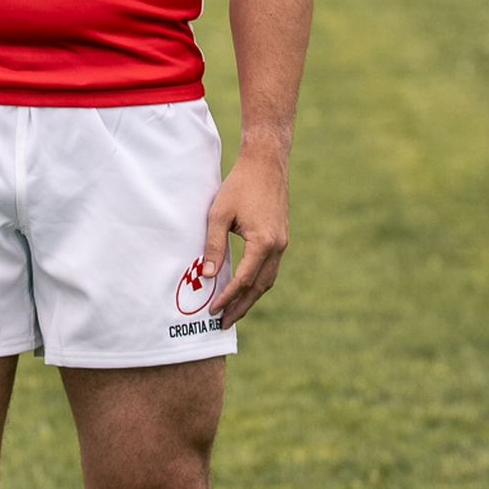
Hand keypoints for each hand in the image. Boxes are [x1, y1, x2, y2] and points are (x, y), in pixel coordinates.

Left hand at [202, 144, 289, 328]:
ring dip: (251, 297)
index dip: (227, 297)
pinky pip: (270, 268)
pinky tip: (245, 287)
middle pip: (260, 287)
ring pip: (268, 280)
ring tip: (233, 311)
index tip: (213, 310)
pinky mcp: (281, 237)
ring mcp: (282, 243)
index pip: (244, 280)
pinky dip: (257, 282)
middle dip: (241, 307)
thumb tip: (206, 276)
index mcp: (263, 242)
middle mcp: (277, 246)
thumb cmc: (240, 185)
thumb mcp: (219, 214)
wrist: (266, 163)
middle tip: (223, 324)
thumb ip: (213, 246)